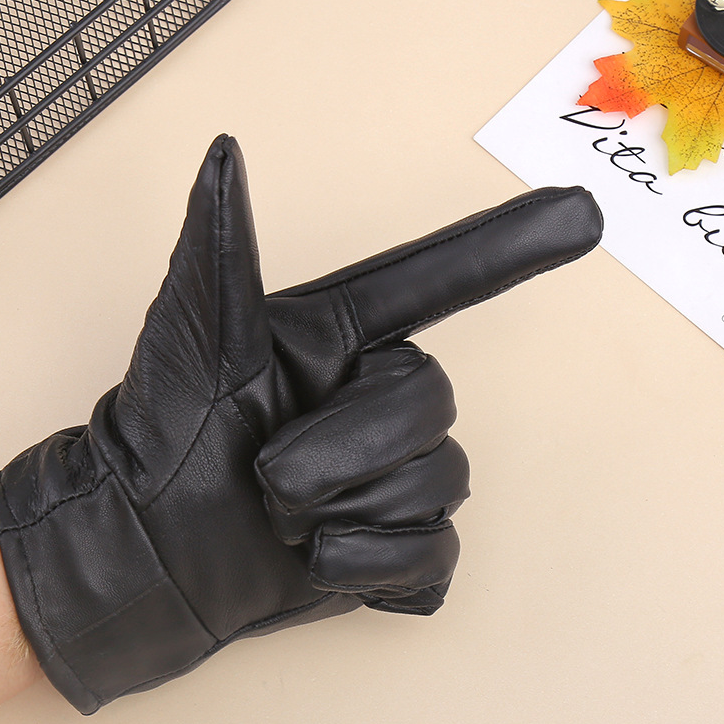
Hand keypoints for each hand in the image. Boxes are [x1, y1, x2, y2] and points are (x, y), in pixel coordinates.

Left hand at [0, 136, 601, 712]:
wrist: (140, 557)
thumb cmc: (155, 439)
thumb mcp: (186, 344)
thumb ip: (216, 250)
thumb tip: (222, 153)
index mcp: (337, 342)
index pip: (436, 282)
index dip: (506, 246)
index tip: (583, 212)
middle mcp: (373, 400)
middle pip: (433, 404)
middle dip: (346, 449)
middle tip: (267, 475)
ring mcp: (388, 479)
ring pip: (439, 483)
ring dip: (349, 511)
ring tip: (280, 519)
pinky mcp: (393, 552)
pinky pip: (435, 557)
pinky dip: (375, 570)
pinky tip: (318, 562)